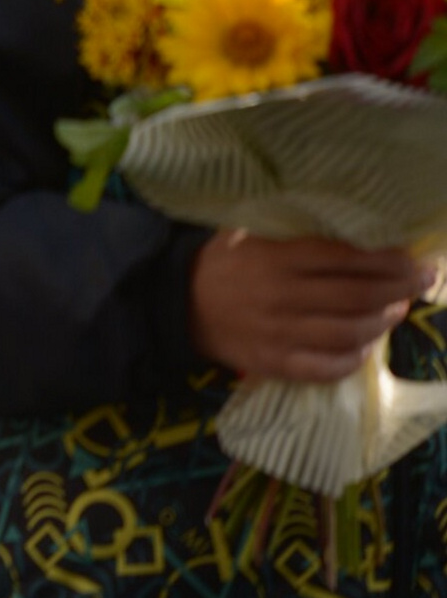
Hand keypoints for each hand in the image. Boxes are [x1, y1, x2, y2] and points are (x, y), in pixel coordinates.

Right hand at [190, 230, 432, 382]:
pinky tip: (366, 345)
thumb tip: (358, 229)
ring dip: (384, 321)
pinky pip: (326, 368)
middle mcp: (280, 295)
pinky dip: (354, 358)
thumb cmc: (223, 262)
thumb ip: (296, 231)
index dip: (387, 259)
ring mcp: (277, 334)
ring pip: (349, 332)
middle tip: (423, 280)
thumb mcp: (250, 233)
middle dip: (400, 288)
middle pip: (356, 296)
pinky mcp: (272, 363)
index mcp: (275, 258)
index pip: (345, 258)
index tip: (414, 257)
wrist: (175, 303)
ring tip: (397, 309)